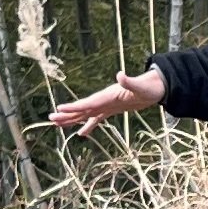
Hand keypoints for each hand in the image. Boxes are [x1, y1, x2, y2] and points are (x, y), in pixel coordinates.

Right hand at [49, 66, 167, 130]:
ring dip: (72, 120)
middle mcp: (104, 100)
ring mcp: (107, 105)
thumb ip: (129, 82)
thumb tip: (121, 74)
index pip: (88, 103)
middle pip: (82, 109)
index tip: (59, 109)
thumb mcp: (140, 86)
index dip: (74, 107)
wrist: (156, 87)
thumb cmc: (149, 87)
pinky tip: (82, 134)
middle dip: (66, 115)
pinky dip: (88, 125)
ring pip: (86, 114)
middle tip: (51, 119)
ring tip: (57, 126)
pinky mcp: (112, 109)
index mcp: (108, 95)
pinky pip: (96, 119)